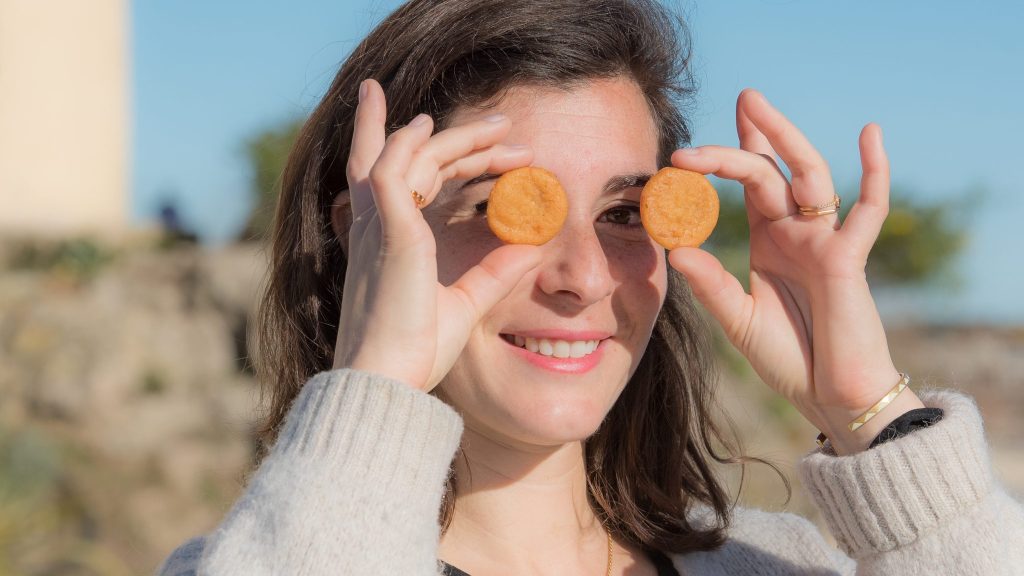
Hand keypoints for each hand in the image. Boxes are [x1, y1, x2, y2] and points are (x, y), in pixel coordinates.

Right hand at [333, 79, 541, 391]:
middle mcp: (377, 226)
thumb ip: (495, 272)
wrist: (389, 380)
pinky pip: (392, 169)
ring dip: (453, 134)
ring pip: (407, 154)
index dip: (451, 160)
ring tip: (500, 123)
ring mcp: (380, 225)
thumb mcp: (466, 303)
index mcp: (389, 241)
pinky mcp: (389, 231)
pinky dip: (410, 143)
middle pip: (400, 155)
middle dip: (447, 133)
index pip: (411, 181)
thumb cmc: (415, 350)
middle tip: (501, 122)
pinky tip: (432, 127)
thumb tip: (533, 247)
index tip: (499, 153)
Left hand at [668, 89, 923, 452]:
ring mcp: (824, 240)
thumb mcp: (738, 319)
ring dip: (785, 138)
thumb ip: (712, 285)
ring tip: (758, 105)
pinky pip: (869, 209)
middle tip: (740, 98)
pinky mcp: (849, 258)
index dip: (726, 156)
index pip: (749, 184)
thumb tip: (675, 250)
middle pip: (772, 170)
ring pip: (809, 175)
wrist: (828, 395)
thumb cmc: (789, 358)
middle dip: (754, 135)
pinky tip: (870, 133)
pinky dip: (875, 172)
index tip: (693, 141)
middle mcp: (796, 232)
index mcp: (769, 240)